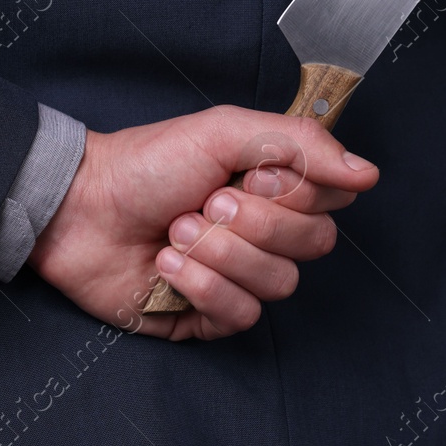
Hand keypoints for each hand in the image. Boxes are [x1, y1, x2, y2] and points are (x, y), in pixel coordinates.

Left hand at [26, 105, 378, 340]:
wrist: (79, 206)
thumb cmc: (145, 162)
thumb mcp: (224, 130)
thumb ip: (300, 142)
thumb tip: (367, 172)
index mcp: (272, 186)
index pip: (331, 201)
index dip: (295, 193)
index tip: (252, 174)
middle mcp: (263, 232)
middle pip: (314, 245)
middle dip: (254, 222)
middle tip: (205, 201)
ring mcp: (237, 276)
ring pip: (279, 283)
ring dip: (220, 253)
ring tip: (176, 231)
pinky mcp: (208, 314)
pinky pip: (241, 315)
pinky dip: (202, 286)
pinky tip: (166, 265)